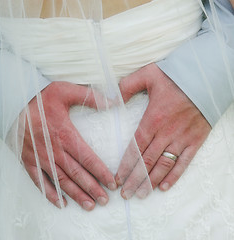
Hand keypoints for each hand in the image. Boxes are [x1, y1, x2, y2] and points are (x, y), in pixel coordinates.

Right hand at [20, 82, 116, 210]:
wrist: (12, 102)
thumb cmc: (40, 97)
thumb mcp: (65, 90)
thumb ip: (90, 97)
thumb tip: (113, 102)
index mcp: (65, 135)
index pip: (88, 158)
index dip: (101, 172)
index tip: (112, 184)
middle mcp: (54, 150)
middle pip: (77, 174)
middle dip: (92, 188)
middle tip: (104, 201)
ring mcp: (40, 157)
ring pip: (61, 181)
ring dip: (75, 194)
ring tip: (89, 205)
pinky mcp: (28, 160)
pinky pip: (39, 181)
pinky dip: (50, 193)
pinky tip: (60, 203)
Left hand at [115, 63, 210, 198]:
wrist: (207, 76)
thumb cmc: (176, 75)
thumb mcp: (147, 74)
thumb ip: (127, 86)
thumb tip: (112, 100)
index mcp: (153, 118)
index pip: (136, 147)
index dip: (126, 165)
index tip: (117, 178)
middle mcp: (167, 132)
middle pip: (147, 161)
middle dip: (134, 179)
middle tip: (125, 194)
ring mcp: (182, 138)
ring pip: (164, 165)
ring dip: (151, 182)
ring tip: (141, 194)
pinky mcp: (195, 140)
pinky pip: (184, 162)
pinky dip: (174, 176)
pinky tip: (164, 187)